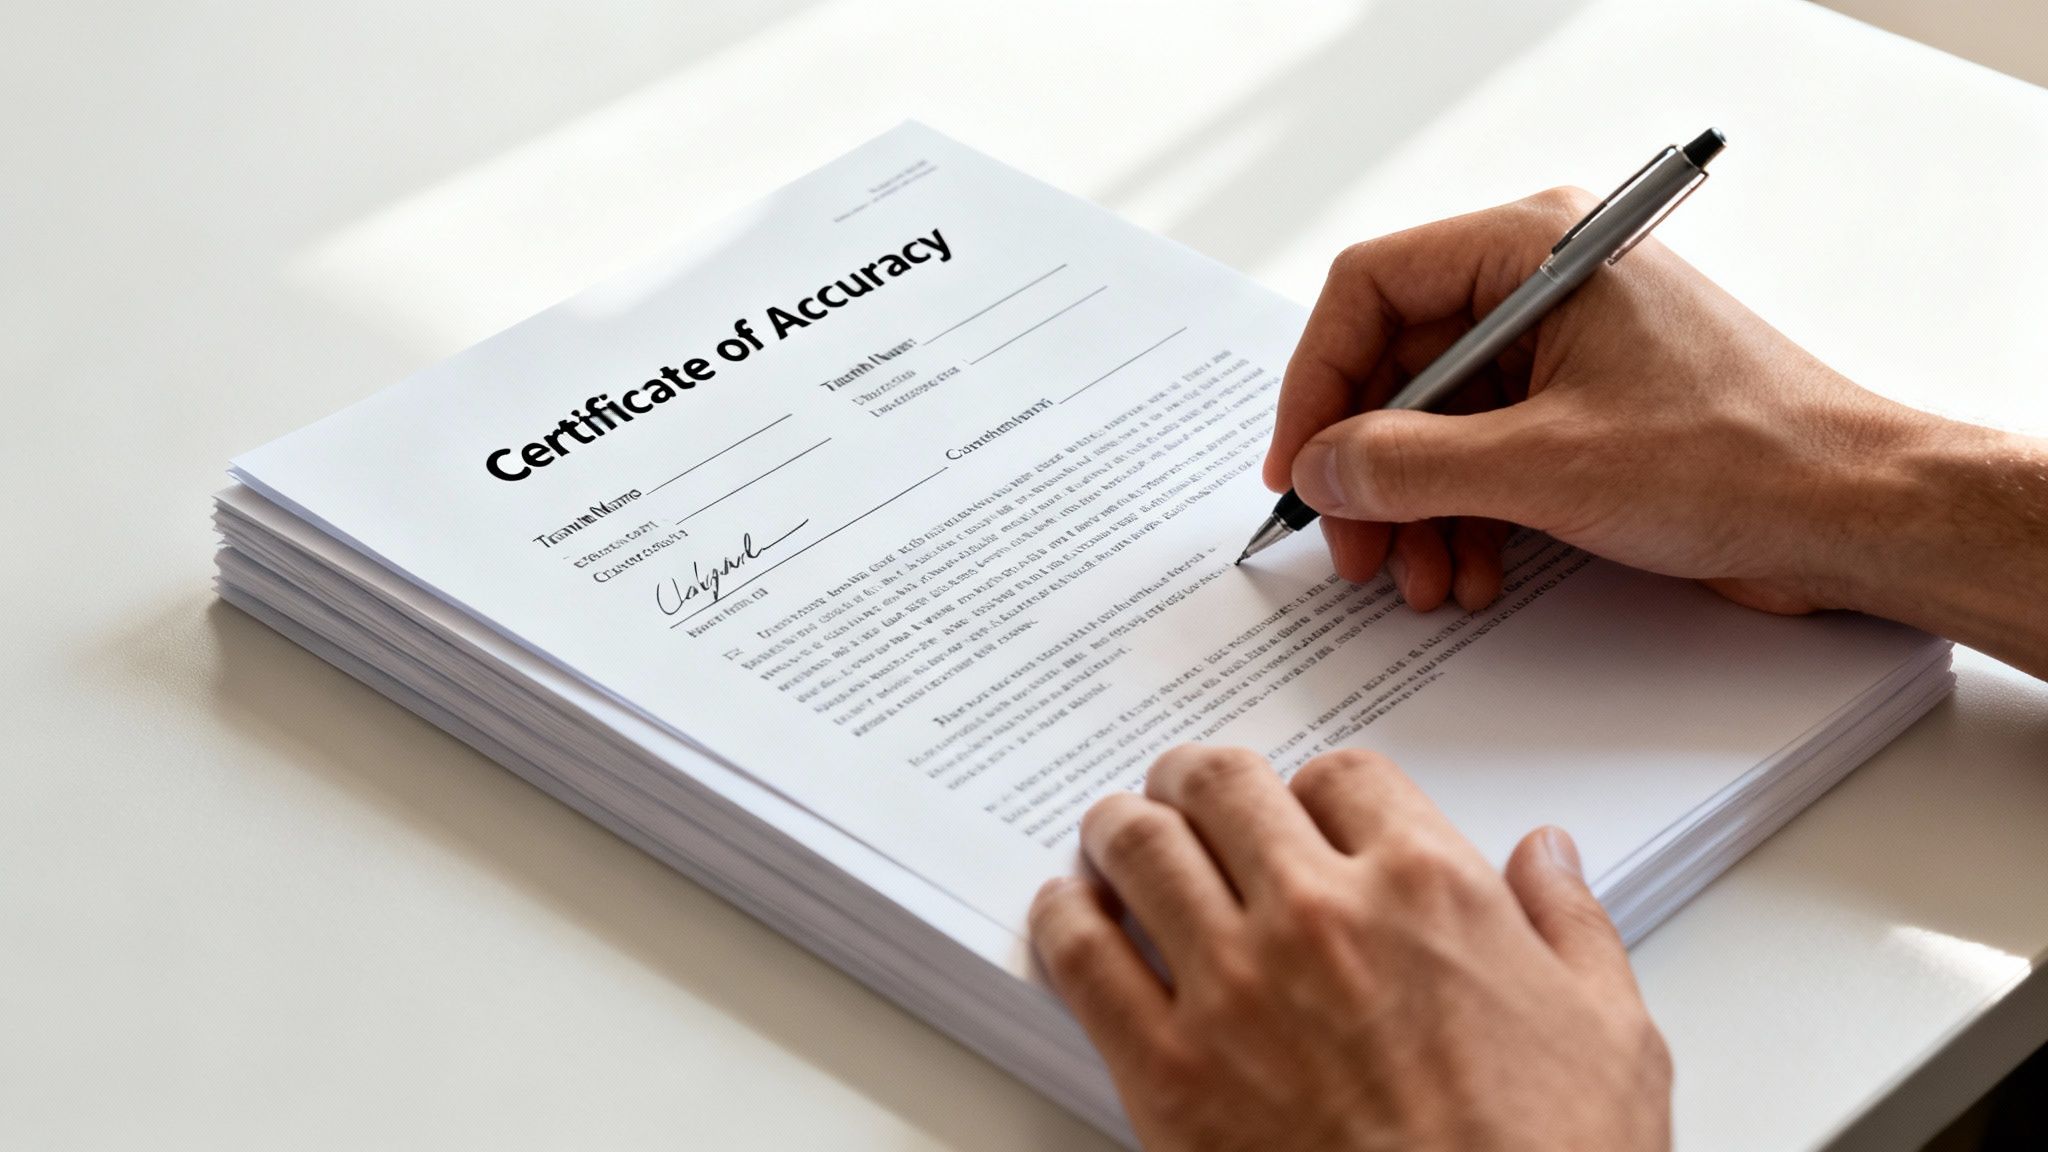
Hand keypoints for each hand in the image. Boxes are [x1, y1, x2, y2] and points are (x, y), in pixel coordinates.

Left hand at [1031, 745, 1670, 1151]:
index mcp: (1427, 889)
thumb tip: (1549, 857)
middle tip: (1183, 789)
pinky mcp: (1167, 1070)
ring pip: (1141, 848)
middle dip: (1196, 779)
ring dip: (1122, 829)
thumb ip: (1571, 927)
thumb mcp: (1612, 1037)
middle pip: (1222, 787)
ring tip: (1117, 834)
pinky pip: (1083, 957)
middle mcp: (1319, 914)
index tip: (1304, 806)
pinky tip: (1069, 915)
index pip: (1342, 774)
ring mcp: (1233, 987)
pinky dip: (1064, 919)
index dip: (1316, 785)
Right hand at [1261, 188, 2032, 622]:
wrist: (1857, 514)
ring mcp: (1564, 350)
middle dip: (1370, 468)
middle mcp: (1542, 286)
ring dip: (1416, 509)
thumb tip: (1320, 470)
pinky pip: (1484, 455)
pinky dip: (1464, 518)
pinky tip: (1470, 573)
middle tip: (1354, 547)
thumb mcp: (1545, 467)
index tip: (1298, 468)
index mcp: (1536, 249)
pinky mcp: (1584, 412)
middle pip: (1398, 366)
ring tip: (1422, 580)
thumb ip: (1408, 466)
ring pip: (1436, 423)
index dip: (1317, 382)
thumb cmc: (1743, 458)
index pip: (1372, 289)